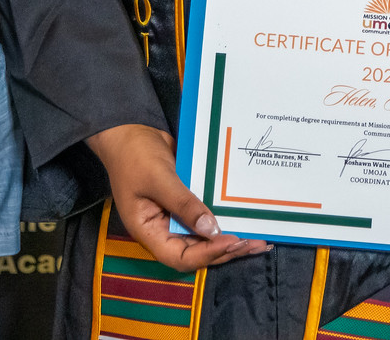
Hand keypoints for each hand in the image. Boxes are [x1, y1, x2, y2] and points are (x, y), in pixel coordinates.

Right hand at [89, 124, 271, 270]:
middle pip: (197, 252)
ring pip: (205, 237)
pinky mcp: (187, 203)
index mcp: (149, 231)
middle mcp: (164, 229)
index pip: (178, 257)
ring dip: (230, 239)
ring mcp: (176, 217)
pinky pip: (207, 217)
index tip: (231, 241)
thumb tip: (211, 229)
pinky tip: (245, 218)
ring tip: (258, 238)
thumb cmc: (135, 155)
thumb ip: (183, 203)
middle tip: (255, 244)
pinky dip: (225, 219)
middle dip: (225, 251)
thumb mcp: (159, 178)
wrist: (131, 132)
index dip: (206, 254)